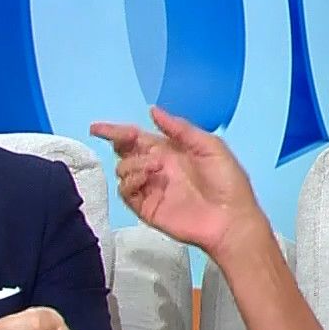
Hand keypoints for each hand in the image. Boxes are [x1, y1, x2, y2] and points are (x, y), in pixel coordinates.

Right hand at [90, 107, 264, 256]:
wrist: (231, 218)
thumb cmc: (227, 182)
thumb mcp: (210, 145)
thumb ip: (180, 128)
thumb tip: (152, 110)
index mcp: (170, 151)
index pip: (137, 138)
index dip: (116, 131)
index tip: (97, 129)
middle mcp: (157, 168)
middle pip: (125, 152)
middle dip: (119, 143)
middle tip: (125, 141)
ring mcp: (151, 189)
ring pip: (122, 170)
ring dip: (132, 162)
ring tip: (154, 167)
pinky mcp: (147, 208)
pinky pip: (127, 192)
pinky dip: (130, 181)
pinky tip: (146, 177)